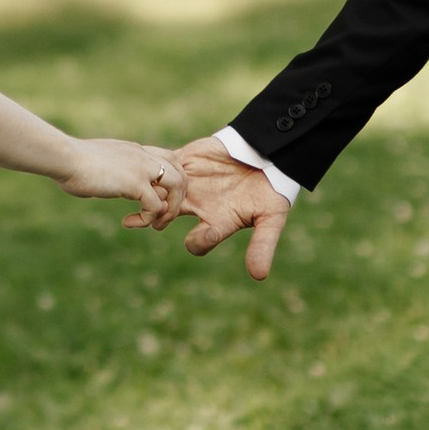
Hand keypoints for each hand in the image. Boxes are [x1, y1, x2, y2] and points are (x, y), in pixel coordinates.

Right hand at [57, 138, 185, 218]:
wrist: (65, 158)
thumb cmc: (70, 164)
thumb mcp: (98, 165)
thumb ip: (109, 173)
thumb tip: (102, 182)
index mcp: (136, 151)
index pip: (170, 160)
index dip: (169, 183)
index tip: (155, 201)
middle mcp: (144, 156)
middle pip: (181, 174)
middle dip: (175, 200)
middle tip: (159, 219)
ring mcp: (142, 168)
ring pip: (177, 187)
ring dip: (168, 211)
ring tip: (153, 225)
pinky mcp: (136, 183)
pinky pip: (155, 206)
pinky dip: (146, 219)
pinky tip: (128, 223)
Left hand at [163, 135, 292, 278]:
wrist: (269, 153)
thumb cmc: (273, 188)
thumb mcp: (271, 218)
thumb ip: (263, 245)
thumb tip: (259, 276)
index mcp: (217, 223)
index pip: (197, 244)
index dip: (199, 242)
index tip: (211, 233)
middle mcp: (199, 206)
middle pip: (166, 219)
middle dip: (158, 219)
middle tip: (165, 215)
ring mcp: (190, 184)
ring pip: (159, 194)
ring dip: (156, 194)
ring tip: (162, 191)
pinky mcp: (186, 160)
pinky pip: (164, 167)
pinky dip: (159, 169)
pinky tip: (166, 170)